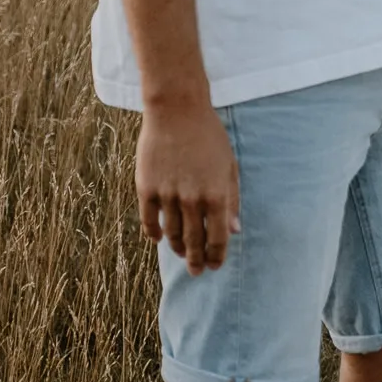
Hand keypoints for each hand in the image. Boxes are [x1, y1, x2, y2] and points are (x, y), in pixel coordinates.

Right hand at [137, 98, 239, 272]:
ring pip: (171, 234)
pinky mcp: (146, 188)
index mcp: (216, 195)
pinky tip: (159, 238)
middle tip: (197, 271)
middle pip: (193, 242)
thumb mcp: (229, 165)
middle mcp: (191, 200)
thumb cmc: (209, 136)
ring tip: (182, 254)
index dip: (216, 256)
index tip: (215, 265)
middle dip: (196, 261)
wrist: (177, 110)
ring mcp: (167, 195)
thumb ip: (232, 199)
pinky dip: (154, 233)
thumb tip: (234, 230)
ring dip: (177, 248)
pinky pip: (149, 220)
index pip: (217, 238)